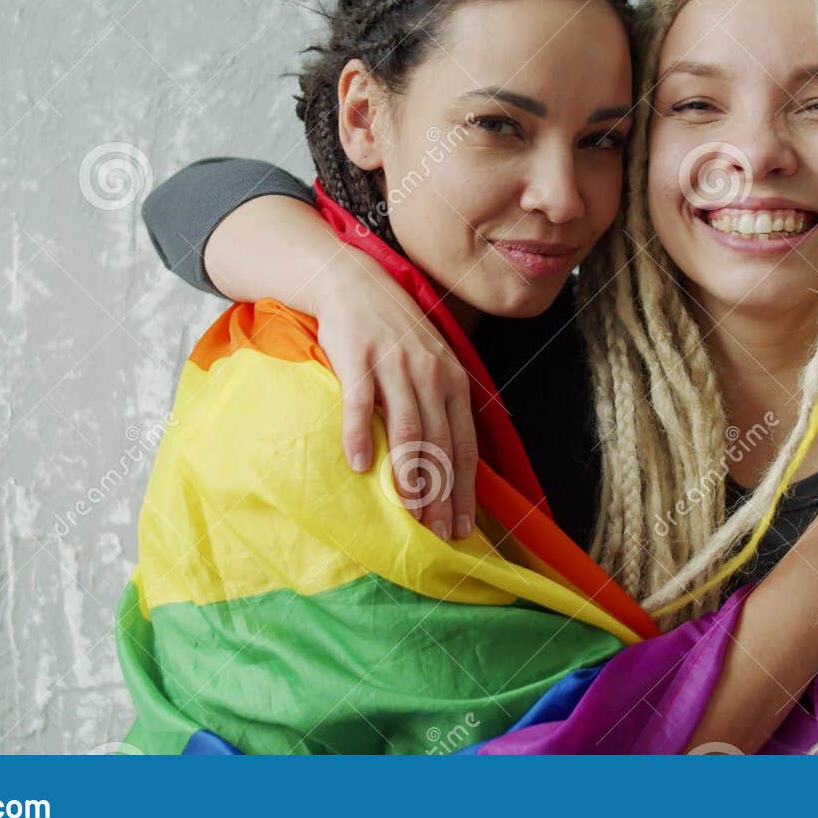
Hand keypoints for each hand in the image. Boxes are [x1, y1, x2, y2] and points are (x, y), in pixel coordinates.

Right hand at [314, 246, 478, 540]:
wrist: (352, 283)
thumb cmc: (392, 332)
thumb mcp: (429, 362)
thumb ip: (440, 403)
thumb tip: (450, 459)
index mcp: (451, 379)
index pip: (464, 444)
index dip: (465, 488)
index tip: (464, 527)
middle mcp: (429, 373)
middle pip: (439, 444)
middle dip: (441, 494)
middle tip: (437, 534)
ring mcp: (394, 365)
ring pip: (407, 429)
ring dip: (408, 475)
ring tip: (407, 513)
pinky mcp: (359, 358)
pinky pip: (360, 403)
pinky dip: (359, 435)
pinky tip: (357, 465)